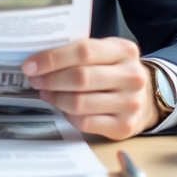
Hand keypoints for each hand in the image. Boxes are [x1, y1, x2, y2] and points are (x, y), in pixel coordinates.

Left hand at [22, 37, 159, 139]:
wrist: (145, 98)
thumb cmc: (114, 71)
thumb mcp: (106, 53)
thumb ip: (80, 52)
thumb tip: (38, 60)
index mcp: (124, 51)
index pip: (83, 51)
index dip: (52, 58)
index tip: (30, 65)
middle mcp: (131, 76)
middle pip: (80, 78)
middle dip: (50, 79)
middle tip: (34, 79)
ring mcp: (130, 103)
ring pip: (80, 103)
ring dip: (55, 98)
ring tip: (46, 92)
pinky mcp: (124, 126)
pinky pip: (85, 122)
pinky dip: (67, 115)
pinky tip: (62, 107)